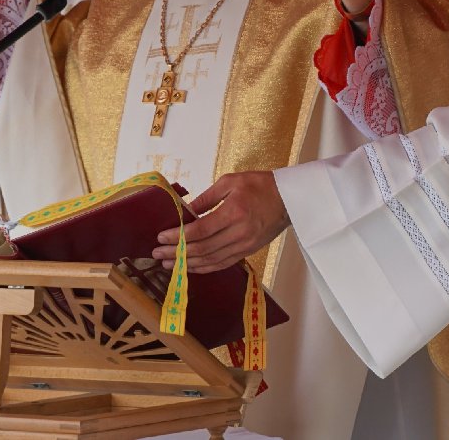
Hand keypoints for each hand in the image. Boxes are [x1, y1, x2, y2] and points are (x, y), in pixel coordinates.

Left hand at [153, 171, 289, 274]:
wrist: (291, 199)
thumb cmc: (260, 185)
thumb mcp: (231, 181)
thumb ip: (207, 197)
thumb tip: (185, 211)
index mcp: (234, 212)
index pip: (200, 230)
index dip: (178, 237)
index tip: (160, 237)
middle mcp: (239, 232)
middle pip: (202, 248)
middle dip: (177, 252)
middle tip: (157, 253)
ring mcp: (245, 244)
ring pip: (211, 260)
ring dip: (187, 263)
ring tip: (168, 263)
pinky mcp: (249, 250)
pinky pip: (223, 263)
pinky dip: (205, 267)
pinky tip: (191, 267)